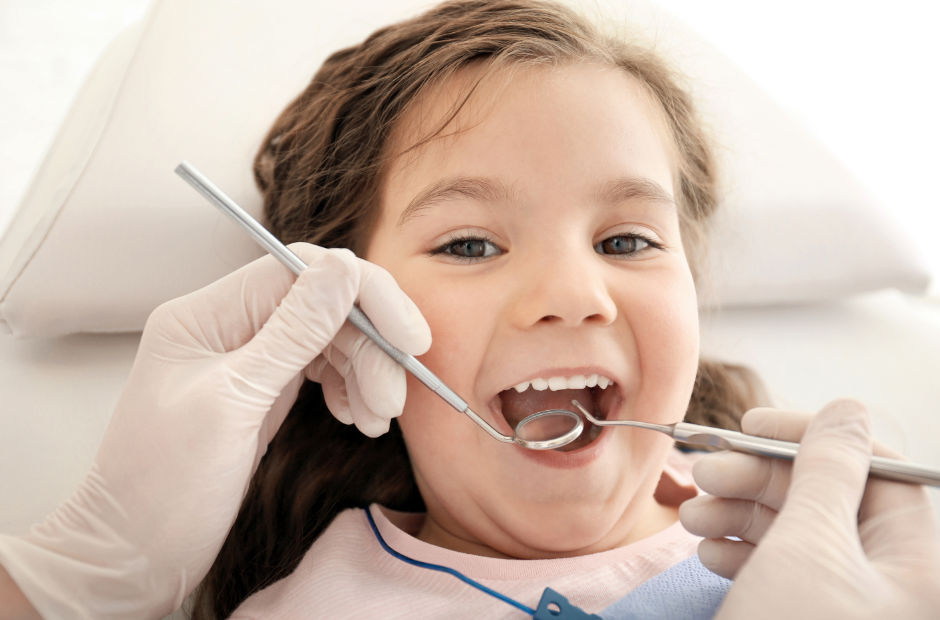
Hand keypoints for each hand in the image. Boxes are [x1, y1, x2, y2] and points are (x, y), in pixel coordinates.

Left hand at [0, 244, 429, 619]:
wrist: (135, 554)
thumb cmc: (164, 485)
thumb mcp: (233, 405)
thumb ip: (293, 333)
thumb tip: (346, 267)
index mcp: (206, 314)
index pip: (301, 271)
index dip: (364, 294)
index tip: (409, 338)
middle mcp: (229, 325)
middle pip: (323, 305)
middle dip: (368, 348)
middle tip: (391, 401)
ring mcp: (248, 357)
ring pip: (329, 338)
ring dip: (364, 373)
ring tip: (376, 419)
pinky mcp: (263, 389)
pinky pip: (321, 369)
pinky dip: (348, 389)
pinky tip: (356, 418)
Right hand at [680, 400, 939, 618]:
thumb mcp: (810, 546)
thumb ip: (829, 471)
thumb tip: (846, 410)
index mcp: (915, 560)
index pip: (874, 468)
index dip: (811, 437)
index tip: (751, 426)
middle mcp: (886, 577)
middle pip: (824, 496)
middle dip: (757, 479)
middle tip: (706, 472)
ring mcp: (845, 600)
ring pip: (793, 529)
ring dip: (736, 513)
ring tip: (692, 516)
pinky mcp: (805, 614)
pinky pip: (778, 566)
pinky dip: (739, 552)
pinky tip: (708, 550)